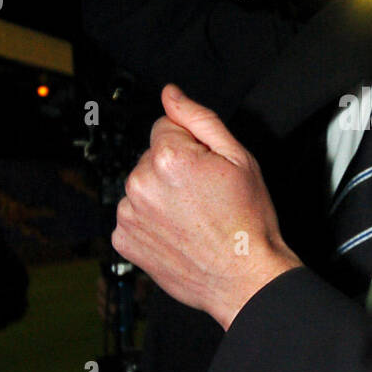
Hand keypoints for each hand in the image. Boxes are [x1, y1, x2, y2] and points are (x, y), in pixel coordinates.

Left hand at [111, 85, 301, 329]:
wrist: (244, 277)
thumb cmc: (248, 221)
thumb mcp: (239, 157)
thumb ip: (198, 118)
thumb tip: (170, 94)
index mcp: (168, 158)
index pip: (166, 127)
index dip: (192, 145)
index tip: (208, 170)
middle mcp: (140, 184)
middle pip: (152, 156)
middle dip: (174, 169)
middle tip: (205, 196)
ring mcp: (129, 215)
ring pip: (142, 186)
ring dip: (161, 195)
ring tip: (193, 218)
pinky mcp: (123, 240)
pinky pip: (134, 215)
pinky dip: (151, 221)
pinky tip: (177, 233)